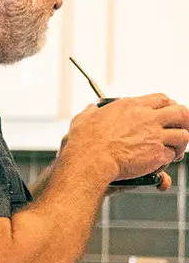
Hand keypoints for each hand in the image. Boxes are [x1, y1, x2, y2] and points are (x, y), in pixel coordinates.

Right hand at [62, 95, 188, 183]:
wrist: (89, 161)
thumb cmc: (84, 142)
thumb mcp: (83, 119)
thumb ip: (91, 112)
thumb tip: (91, 109)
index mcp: (132, 106)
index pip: (162, 98)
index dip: (169, 105)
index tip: (167, 111)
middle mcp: (147, 118)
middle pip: (181, 113)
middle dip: (184, 121)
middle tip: (180, 128)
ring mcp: (155, 136)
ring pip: (183, 135)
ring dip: (179, 143)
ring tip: (172, 149)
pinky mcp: (157, 155)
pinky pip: (171, 156)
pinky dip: (167, 160)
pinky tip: (158, 163)